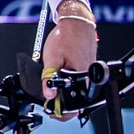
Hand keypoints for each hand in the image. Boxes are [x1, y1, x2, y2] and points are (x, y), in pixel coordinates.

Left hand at [39, 0, 98, 119]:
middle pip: (72, 100)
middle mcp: (88, 80)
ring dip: (60, 91)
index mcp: (82, 80)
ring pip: (72, 92)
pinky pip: (74, 83)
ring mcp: (87, 76)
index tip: (48, 108)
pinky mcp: (85, 71)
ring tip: (49, 85)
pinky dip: (64, 82)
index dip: (59, 110)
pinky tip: (56, 76)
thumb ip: (49, 78)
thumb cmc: (66, 38)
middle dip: (58, 100)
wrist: (76, 23)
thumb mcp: (52, 59)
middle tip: (46, 95)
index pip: (73, 107)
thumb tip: (49, 96)